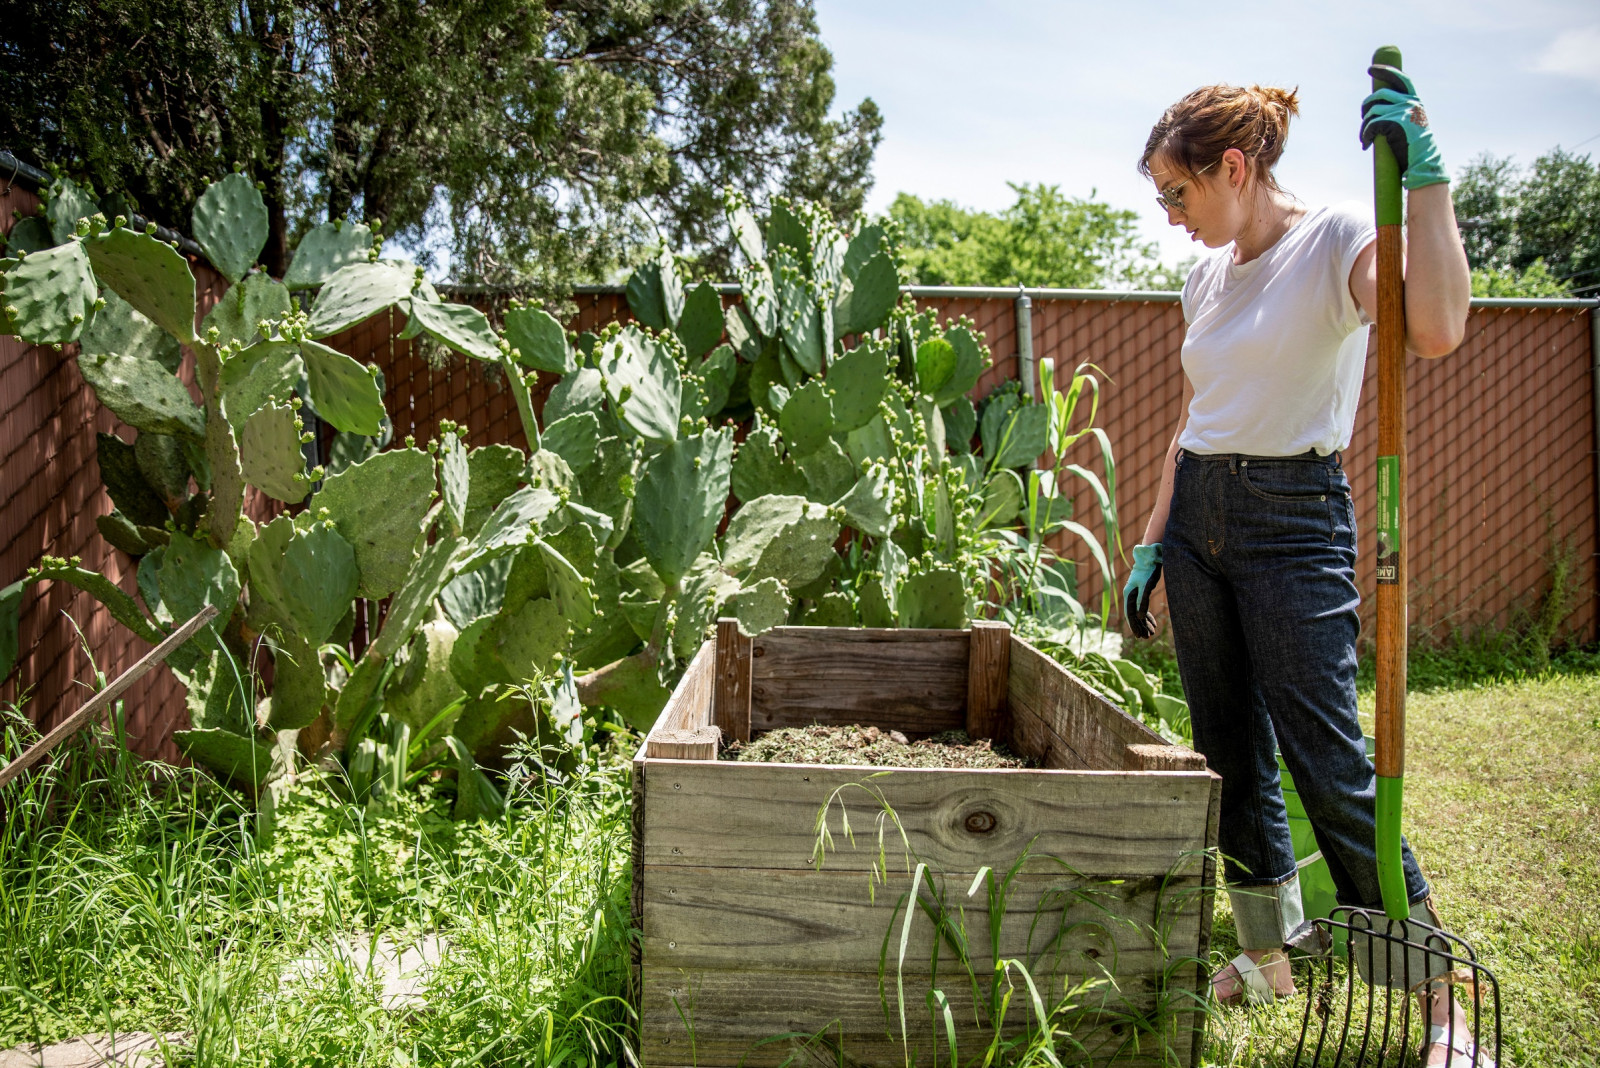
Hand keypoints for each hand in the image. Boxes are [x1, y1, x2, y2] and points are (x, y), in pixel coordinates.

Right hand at [1123, 543, 1162, 638]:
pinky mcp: (1142, 592)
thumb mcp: (1146, 586)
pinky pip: (1143, 607)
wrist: (1150, 557)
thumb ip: (1142, 601)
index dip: (1134, 626)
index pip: (1130, 614)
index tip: (1139, 636)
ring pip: (1138, 612)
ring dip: (1144, 623)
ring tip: (1151, 633)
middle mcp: (1130, 595)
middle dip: (1140, 627)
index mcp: (1129, 594)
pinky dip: (1147, 616)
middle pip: (1134, 615)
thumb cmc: (1148, 570)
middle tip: (1147, 637)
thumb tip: (1138, 617)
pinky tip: (1152, 623)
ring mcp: (1135, 594)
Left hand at [1361, 65, 1447, 189]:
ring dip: (1363, 126)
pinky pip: (1371, 125)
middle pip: (1379, 95)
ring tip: (1364, 138)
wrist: (1422, 160)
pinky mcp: (1395, 123)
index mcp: (1415, 100)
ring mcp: (1403, 111)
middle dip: (1365, 106)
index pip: (1400, 79)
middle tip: (1362, 117)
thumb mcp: (1410, 122)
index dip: (1385, 71)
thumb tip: (1376, 105)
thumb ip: (1399, 111)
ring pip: (1372, 112)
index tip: (1371, 69)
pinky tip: (1366, 145)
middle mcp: (1410, 102)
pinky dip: (1365, 135)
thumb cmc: (1413, 144)